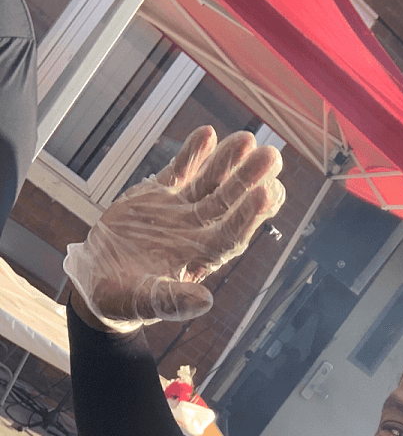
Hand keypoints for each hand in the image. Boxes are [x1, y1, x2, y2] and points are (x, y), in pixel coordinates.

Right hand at [64, 125, 285, 332]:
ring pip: (210, 183)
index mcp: (198, 258)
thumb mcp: (144, 302)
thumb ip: (173, 300)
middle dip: (249, 180)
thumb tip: (206, 301)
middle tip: (272, 156)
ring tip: (247, 140)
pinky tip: (208, 133)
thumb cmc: (124, 299)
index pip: (231, 233)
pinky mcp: (159, 196)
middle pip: (229, 203)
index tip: (266, 192)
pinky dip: (192, 154)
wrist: (98, 281)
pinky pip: (180, 171)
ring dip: (228, 161)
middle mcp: (196, 232)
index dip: (249, 215)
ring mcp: (179, 212)